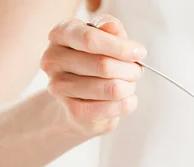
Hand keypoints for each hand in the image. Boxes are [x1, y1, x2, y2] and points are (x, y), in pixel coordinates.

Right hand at [41, 14, 146, 135]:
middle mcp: (53, 59)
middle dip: (130, 69)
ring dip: (129, 87)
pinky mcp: (73, 112)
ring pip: (112, 89)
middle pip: (104, 66)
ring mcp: (59, 87)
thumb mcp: (106, 38)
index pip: (90, 39)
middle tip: (136, 71)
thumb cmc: (96, 60)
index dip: (120, 47)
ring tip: (128, 84)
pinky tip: (126, 99)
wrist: (81, 97)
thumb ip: (111, 29)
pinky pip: (112, 108)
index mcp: (61, 33)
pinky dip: (127, 103)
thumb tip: (112, 27)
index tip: (140, 52)